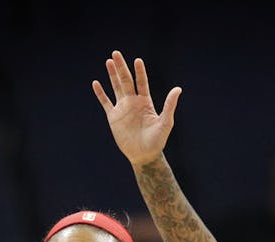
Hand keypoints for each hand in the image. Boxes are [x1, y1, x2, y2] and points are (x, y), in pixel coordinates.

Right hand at [93, 50, 179, 167]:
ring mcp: (122, 108)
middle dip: (121, 67)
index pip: (141, 82)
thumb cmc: (157, 140)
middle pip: (126, 80)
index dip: (139, 71)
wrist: (144, 155)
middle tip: (116, 53)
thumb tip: (178, 89)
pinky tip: (96, 83)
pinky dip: (100, 93)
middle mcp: (133, 102)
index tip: (137, 60)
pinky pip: (105, 102)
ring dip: (112, 75)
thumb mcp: (165, 122)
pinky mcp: (113, 117)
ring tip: (108, 61)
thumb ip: (169, 105)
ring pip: (115, 87)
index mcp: (145, 102)